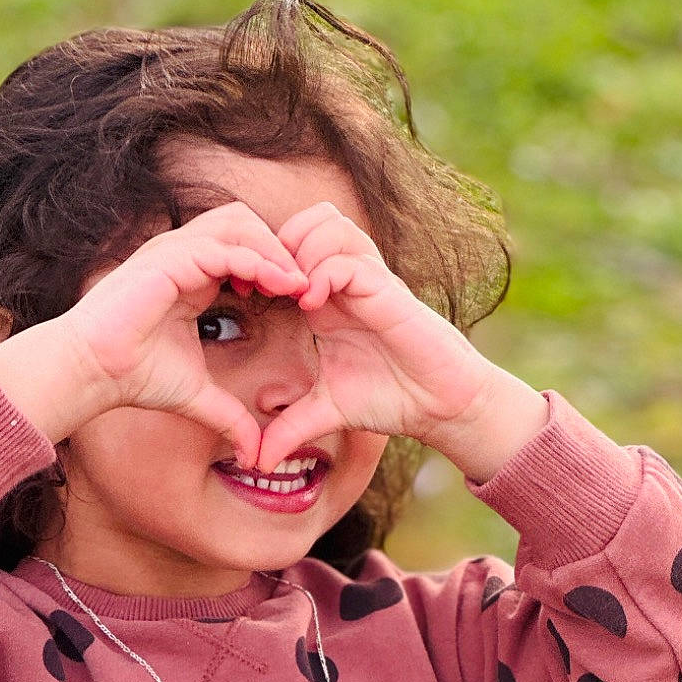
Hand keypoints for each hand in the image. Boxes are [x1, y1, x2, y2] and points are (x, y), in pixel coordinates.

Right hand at [61, 202, 309, 469]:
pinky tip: (277, 284)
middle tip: (305, 285)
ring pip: (238, 223)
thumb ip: (230, 417)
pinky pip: (223, 245)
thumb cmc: (135, 377)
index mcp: (192, 276)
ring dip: (272, 248)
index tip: (301, 298)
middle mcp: (184, 255)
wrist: (94, 372)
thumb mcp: (198, 397)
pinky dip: (255, 259)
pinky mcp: (168, 258)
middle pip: (245, 222)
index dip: (275, 265)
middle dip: (279, 247)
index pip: (243, 248)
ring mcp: (174, 251)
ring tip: (297, 283)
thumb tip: (254, 454)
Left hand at [253, 202, 497, 472]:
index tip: (243, 293)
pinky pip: (347, 258)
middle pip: (306, 220)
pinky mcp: (386, 290)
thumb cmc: (391, 399)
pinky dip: (323, 272)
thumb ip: (288, 429)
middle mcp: (346, 281)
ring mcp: (368, 280)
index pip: (289, 247)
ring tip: (292, 295)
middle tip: (264, 285)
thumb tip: (255, 461)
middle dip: (277, 244)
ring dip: (300, 252)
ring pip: (326, 224)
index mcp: (327, 300)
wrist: (439, 404)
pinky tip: (312, 305)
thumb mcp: (325, 413)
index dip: (262, 261)